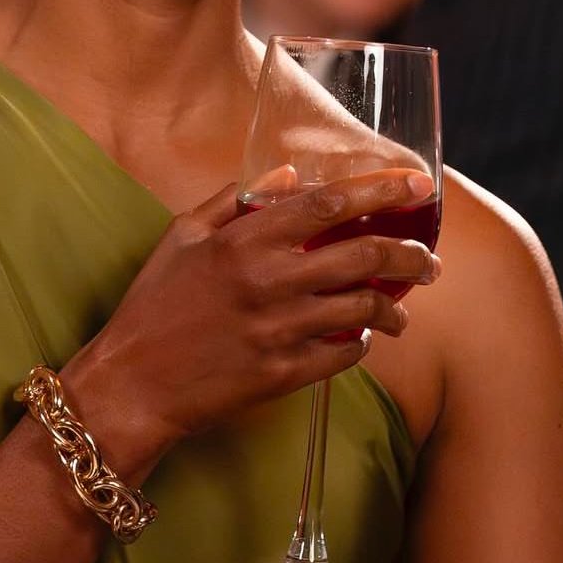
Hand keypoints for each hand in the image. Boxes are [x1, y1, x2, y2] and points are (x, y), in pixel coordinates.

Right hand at [63, 169, 439, 472]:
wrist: (133, 384)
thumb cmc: (153, 305)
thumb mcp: (182, 236)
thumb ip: (234, 201)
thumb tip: (288, 178)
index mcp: (244, 240)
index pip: (329, 204)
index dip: (380, 190)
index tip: (415, 184)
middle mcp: (269, 281)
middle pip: (364, 256)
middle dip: (409, 255)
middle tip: (429, 260)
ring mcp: (280, 330)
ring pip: (364, 308)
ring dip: (395, 306)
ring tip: (403, 307)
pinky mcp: (285, 374)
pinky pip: (345, 353)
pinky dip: (362, 343)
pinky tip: (361, 337)